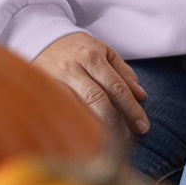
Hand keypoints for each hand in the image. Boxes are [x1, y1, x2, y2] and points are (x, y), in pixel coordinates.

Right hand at [34, 32, 148, 137]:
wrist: (42, 40)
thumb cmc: (79, 49)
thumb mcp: (105, 53)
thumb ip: (124, 74)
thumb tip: (142, 97)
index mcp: (92, 56)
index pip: (116, 87)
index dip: (131, 108)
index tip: (143, 127)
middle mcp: (73, 68)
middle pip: (98, 100)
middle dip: (116, 123)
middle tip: (130, 139)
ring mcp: (55, 81)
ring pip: (78, 109)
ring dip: (96, 129)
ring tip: (111, 144)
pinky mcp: (42, 93)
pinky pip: (61, 113)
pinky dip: (75, 127)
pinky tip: (86, 140)